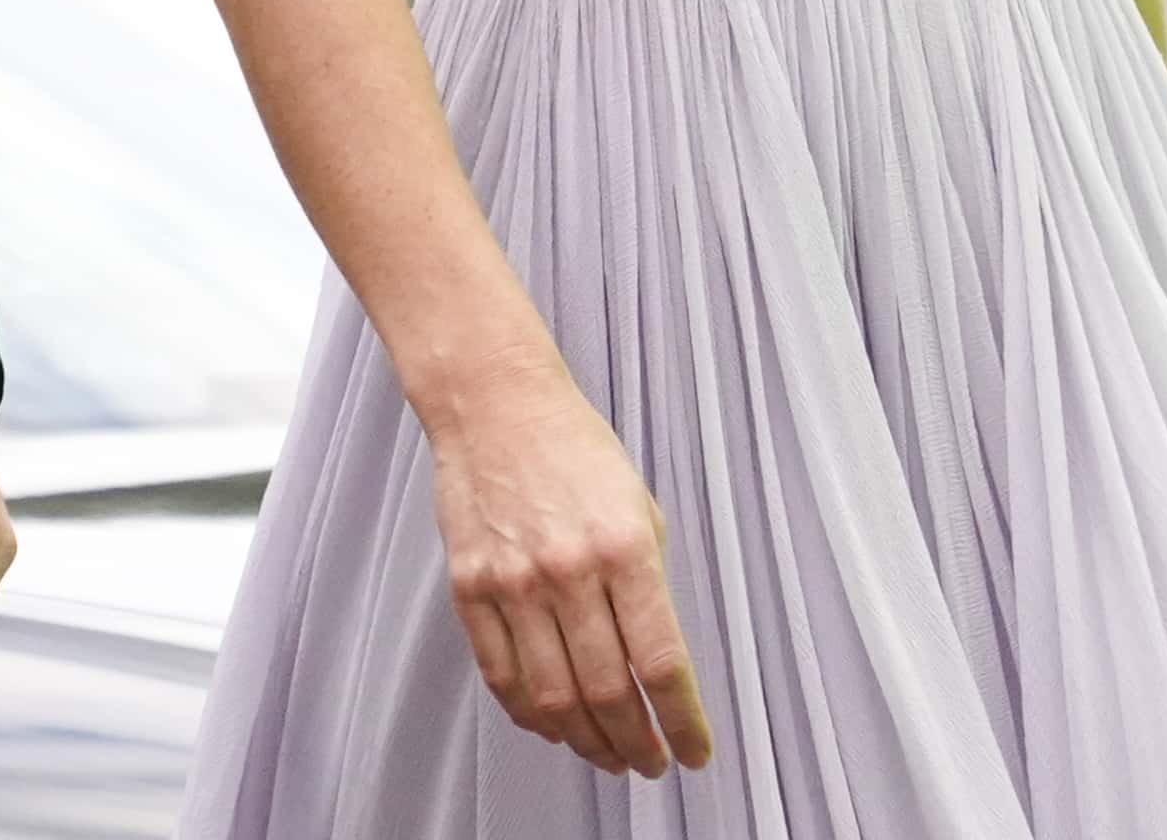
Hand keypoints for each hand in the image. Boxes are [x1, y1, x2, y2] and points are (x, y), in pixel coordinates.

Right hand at [422, 357, 713, 777]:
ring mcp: (514, 581)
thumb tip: (653, 664)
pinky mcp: (471, 587)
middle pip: (609, 692)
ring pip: (554, 697)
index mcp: (625, 548)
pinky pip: (502, 675)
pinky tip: (553, 725)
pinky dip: (530, 714)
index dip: (683, 723)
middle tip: (651, 762)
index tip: (695, 752)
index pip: (662, 663)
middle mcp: (569, 570)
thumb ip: (647, 585)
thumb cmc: (574, 450)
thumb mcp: (639, 508)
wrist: (495, 404)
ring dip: (588, 742)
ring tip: (608, 755)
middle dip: (637, 744)